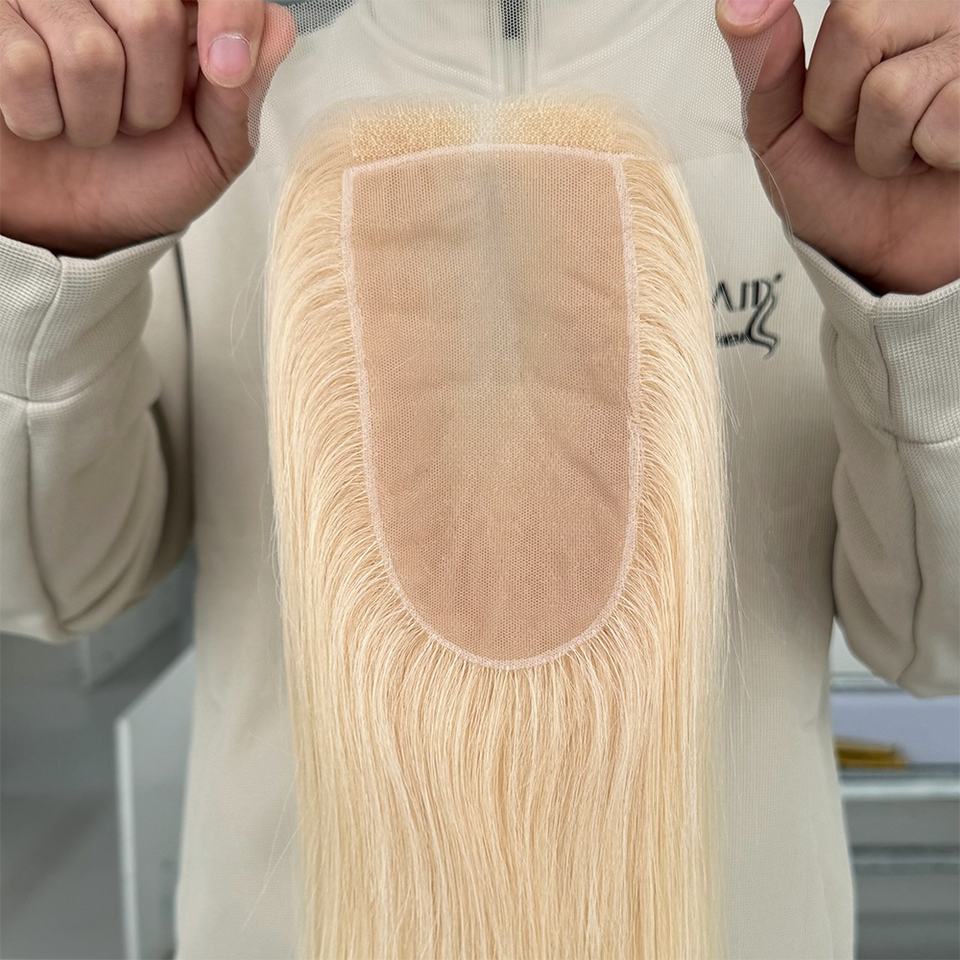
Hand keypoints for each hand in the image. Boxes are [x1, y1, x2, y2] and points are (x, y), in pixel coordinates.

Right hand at [0, 0, 293, 256]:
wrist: (72, 223)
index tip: (224, 72)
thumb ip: (244, 95)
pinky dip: (40, 118)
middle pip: (154, 18)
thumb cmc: (143, 177)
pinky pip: (24, 65)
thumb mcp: (214, 151)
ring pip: (90, 52)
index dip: (230, 14)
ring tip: (86, 124)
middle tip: (134, 122)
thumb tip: (258, 35)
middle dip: (153, 102)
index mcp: (177, 10)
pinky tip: (40, 118)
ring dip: (94, 119)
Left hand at [717, 0, 959, 294]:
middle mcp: (938, 9)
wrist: (892, 256)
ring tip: (912, 151)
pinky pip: (949, 116)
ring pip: (896, 87)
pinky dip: (937, 155)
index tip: (840, 116)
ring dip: (889, 146)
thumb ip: (762, 66)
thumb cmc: (840, 189)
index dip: (824, 88)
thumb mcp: (780, 133)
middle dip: (846, 113)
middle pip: (859, 26)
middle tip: (873, 136)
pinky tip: (947, 156)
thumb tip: (742, 3)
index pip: (840, 13)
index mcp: (884, 9)